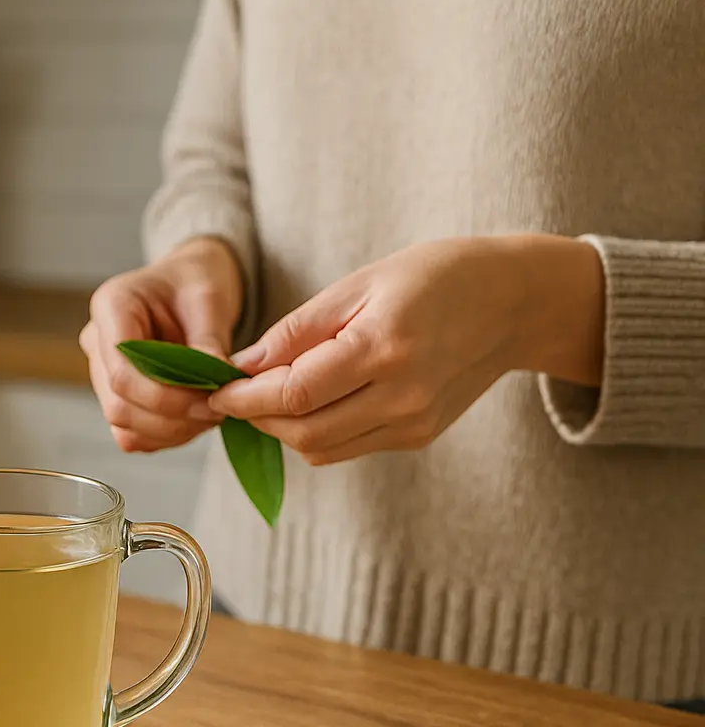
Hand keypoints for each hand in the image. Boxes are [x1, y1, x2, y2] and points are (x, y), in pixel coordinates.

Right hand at [80, 237, 244, 451]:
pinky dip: (165, 435)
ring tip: (210, 414)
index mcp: (111, 307)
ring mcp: (102, 372)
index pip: (121, 371)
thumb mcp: (209, 298)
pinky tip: (193, 420)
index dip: (165, 396)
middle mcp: (97, 342)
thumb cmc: (194, 281)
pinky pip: (132, 432)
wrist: (190, 284)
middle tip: (217, 410)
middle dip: (171, 418)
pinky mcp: (117, 394)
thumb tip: (219, 382)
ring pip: (123, 424)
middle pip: (118, 404)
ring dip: (171, 431)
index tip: (209, 399)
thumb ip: (209, 341)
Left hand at [207, 234, 604, 464]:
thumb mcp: (358, 284)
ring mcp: (414, 423)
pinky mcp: (418, 437)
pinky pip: (348, 446)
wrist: (512, 303)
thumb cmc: (433, 278)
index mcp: (385, 348)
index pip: (294, 393)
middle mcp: (403, 396)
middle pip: (303, 432)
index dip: (244, 398)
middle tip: (230, 396)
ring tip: (263, 397)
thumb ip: (297, 331)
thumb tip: (241, 366)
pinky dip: (316, 430)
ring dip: (282, 429)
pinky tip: (308, 401)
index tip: (214, 390)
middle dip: (256, 419)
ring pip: (322, 448)